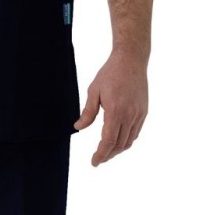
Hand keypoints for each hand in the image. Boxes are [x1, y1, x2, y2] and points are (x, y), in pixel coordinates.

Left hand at [73, 49, 148, 165]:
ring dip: (118, 149)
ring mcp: (139, 114)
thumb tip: (78, 128)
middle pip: (119, 145)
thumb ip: (87, 112)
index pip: (108, 141)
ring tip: (107, 151)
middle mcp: (130, 116)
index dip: (101, 154)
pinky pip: (136, 132)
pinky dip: (127, 140)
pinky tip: (119, 140)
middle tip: (98, 158)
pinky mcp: (144, 112)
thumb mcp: (94, 91)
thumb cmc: (110, 73)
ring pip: (129, 141)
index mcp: (115, 111)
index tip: (94, 162)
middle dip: (108, 155)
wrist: (131, 60)